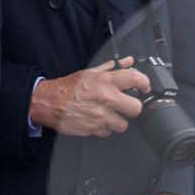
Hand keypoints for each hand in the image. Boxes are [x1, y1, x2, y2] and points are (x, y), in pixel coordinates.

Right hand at [30, 57, 151, 137]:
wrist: (49, 102)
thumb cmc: (68, 87)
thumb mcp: (91, 72)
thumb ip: (112, 67)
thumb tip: (128, 62)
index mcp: (106, 81)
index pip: (137, 79)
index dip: (145, 84)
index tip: (144, 87)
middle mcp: (106, 98)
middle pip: (136, 108)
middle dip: (132, 107)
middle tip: (126, 105)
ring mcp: (101, 116)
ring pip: (123, 124)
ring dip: (118, 120)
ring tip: (109, 114)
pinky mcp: (94, 129)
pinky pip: (108, 132)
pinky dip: (104, 128)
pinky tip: (98, 120)